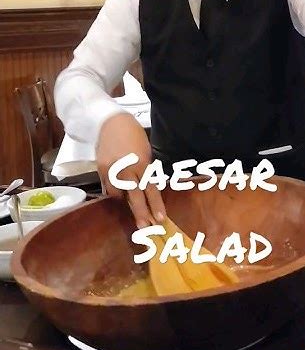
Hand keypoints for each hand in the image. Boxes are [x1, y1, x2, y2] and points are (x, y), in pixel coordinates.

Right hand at [96, 112, 165, 227]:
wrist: (109, 121)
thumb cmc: (133, 134)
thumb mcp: (145, 152)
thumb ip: (145, 169)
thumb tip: (146, 185)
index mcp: (140, 164)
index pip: (150, 189)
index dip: (155, 204)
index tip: (160, 219)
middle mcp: (125, 170)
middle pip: (133, 197)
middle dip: (140, 213)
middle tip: (145, 228)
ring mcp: (110, 171)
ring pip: (117, 195)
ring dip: (124, 202)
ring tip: (132, 210)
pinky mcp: (100, 170)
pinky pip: (108, 187)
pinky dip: (114, 192)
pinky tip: (118, 198)